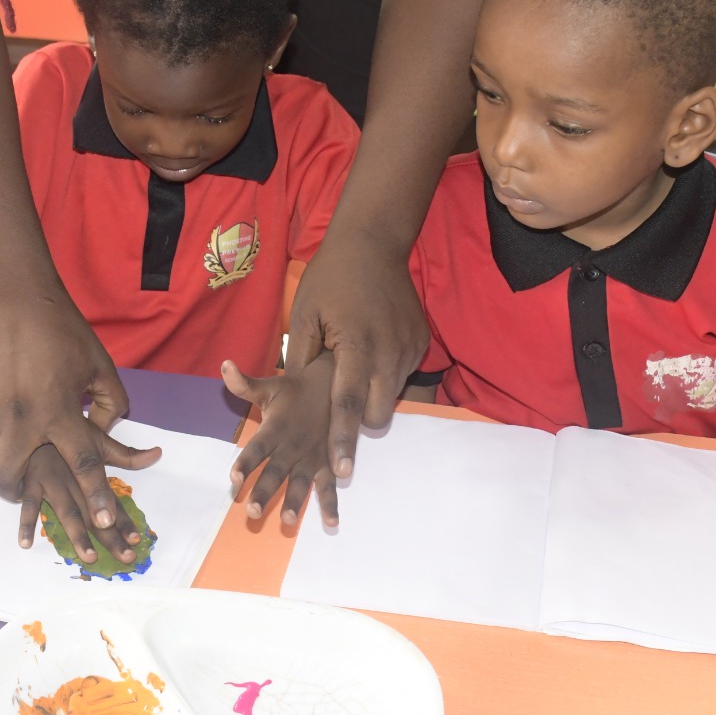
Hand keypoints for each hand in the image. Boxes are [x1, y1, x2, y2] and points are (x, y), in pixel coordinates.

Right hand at [0, 299, 134, 540]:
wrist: (13, 298)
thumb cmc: (64, 332)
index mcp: (58, 410)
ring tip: (19, 467)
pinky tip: (9, 426)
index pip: (82, 465)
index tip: (104, 522)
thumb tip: (101, 431)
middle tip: (27, 495)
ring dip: (6, 469)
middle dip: (19, 496)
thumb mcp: (100, 367)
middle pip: (10, 477)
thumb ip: (108, 405)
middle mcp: (21, 417)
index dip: (97, 497)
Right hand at [16, 440, 160, 564]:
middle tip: (126, 558)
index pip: (112, 500)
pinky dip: (26, 523)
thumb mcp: (99, 441)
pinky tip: (26, 543)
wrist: (35, 418)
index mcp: (92, 472)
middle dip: (111, 537)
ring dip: (78, 535)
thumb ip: (127, 455)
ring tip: (89, 557)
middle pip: (94, 512)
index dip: (125, 521)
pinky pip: (27, 505)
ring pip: (67, 511)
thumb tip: (158, 453)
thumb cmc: (68, 434)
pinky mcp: (29, 482)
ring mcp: (52, 481)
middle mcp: (75, 479)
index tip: (137, 540)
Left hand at [223, 356, 338, 527]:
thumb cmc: (296, 390)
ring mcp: (312, 457)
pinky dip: (331, 505)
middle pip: (276, 472)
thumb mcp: (271, 386)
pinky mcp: (329, 463)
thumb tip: (224, 365)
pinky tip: (331, 524)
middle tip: (251, 512)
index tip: (233, 479)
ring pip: (302, 483)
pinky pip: (329, 486)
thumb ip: (245, 384)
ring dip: (295, 502)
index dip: (246, 463)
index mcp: (277, 428)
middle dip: (264, 492)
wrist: (337, 385)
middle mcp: (293, 445)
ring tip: (286, 521)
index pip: (257, 447)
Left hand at [286, 236, 427, 479]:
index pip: (348, 406)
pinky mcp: (422, 341)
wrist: (373, 243)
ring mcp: (410, 347)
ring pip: (392, 395)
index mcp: (356, 347)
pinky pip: (403, 373)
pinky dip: (386, 372)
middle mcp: (389, 352)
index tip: (340, 471)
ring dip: (373, 393)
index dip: (342, 441)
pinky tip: (372, 349)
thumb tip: (294, 396)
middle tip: (339, 407)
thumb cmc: (330, 279)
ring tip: (354, 366)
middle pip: (378, 413)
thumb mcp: (304, 315)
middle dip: (359, 421)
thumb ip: (301, 360)